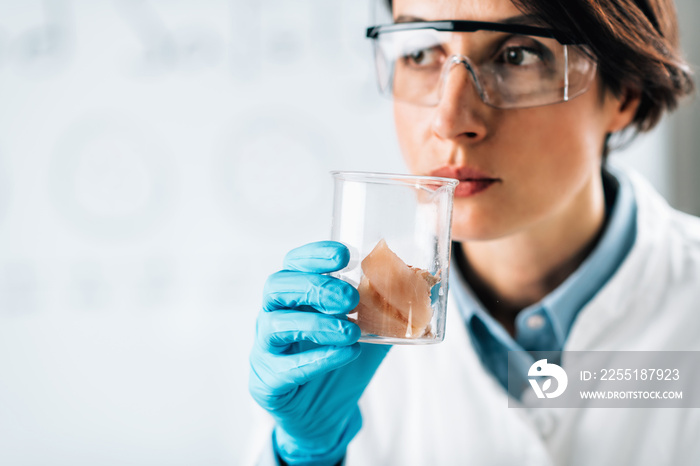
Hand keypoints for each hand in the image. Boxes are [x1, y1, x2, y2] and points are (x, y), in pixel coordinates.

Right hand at [249, 241, 389, 464]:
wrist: (324, 415)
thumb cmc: (340, 363)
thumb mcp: (369, 331)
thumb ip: (387, 308)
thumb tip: (425, 284)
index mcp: (294, 296)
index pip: (294, 264)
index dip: (315, 255)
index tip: (345, 256)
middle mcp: (273, 316)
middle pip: (277, 286)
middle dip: (315, 286)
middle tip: (350, 297)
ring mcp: (265, 349)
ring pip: (275, 324)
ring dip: (315, 322)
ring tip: (351, 330)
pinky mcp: (267, 382)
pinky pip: (283, 367)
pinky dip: (316, 358)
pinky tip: (344, 354)